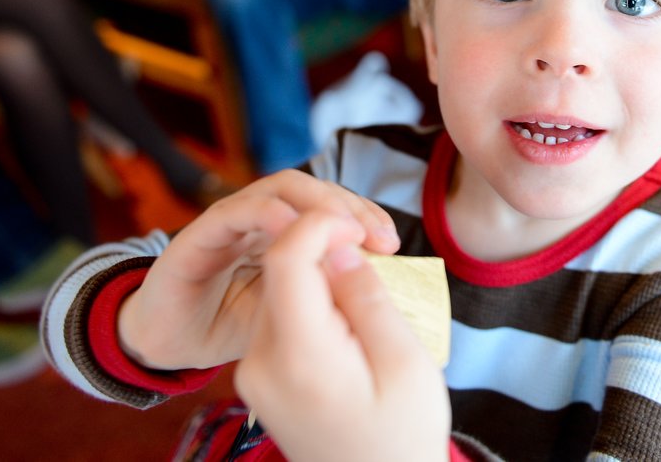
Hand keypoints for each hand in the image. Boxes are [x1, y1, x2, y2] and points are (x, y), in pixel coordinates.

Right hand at [116, 170, 398, 371]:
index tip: (393, 245)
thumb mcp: (292, 312)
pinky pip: (237, 210)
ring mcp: (232, 219)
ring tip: (345, 231)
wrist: (166, 345)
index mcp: (287, 232)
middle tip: (380, 236)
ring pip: (281, 189)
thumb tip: (382, 290)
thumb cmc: (230, 325)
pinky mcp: (200, 232)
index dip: (366, 216)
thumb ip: (325, 292)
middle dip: (351, 206)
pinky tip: (294, 230)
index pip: (333, 208)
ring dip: (318, 204)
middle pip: (315, 190)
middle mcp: (262, 217)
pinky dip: (268, 213)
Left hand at [235, 209, 450, 461]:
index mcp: (300, 358)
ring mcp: (253, 372)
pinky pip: (281, 318)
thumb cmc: (402, 435)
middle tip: (378, 260)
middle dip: (326, 251)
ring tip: (369, 300)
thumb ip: (369, 300)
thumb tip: (338, 252)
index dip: (320, 225)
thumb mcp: (407, 364)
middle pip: (282, 273)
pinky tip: (349, 324)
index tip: (362, 229)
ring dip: (321, 278)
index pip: (286, 259)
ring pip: (280, 291)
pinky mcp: (257, 376)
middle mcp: (261, 363)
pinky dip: (313, 304)